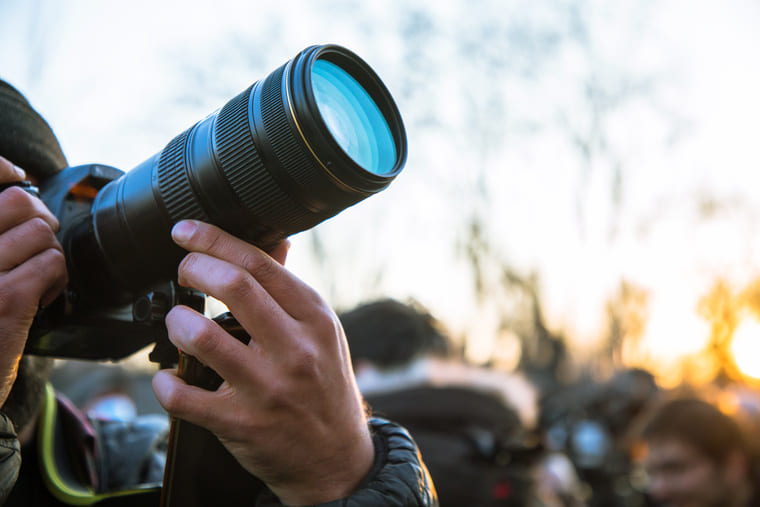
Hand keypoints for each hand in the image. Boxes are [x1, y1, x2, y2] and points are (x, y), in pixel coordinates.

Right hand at [0, 156, 66, 405]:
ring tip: (35, 276)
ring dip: (49, 253)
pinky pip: (53, 263)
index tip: (15, 176)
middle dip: (38, 217)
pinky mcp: (5, 298)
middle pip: (18, 201)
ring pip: (42, 232)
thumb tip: (15, 190)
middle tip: (37, 241)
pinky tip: (42, 297)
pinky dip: (58, 278)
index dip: (3, 170)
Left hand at [152, 220, 373, 504]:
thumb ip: (291, 289)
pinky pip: (184, 396)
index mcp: (314, 318)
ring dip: (177, 322)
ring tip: (177, 323)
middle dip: (194, 268)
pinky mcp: (241, 423)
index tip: (186, 231)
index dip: (215, 239)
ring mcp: (268, 387)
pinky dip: (165, 382)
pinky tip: (170, 376)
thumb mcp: (321, 333)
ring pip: (203, 337)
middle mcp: (295, 348)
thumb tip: (275, 242)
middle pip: (234, 285)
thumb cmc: (325, 387)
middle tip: (182, 272)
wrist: (337, 459)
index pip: (261, 264)